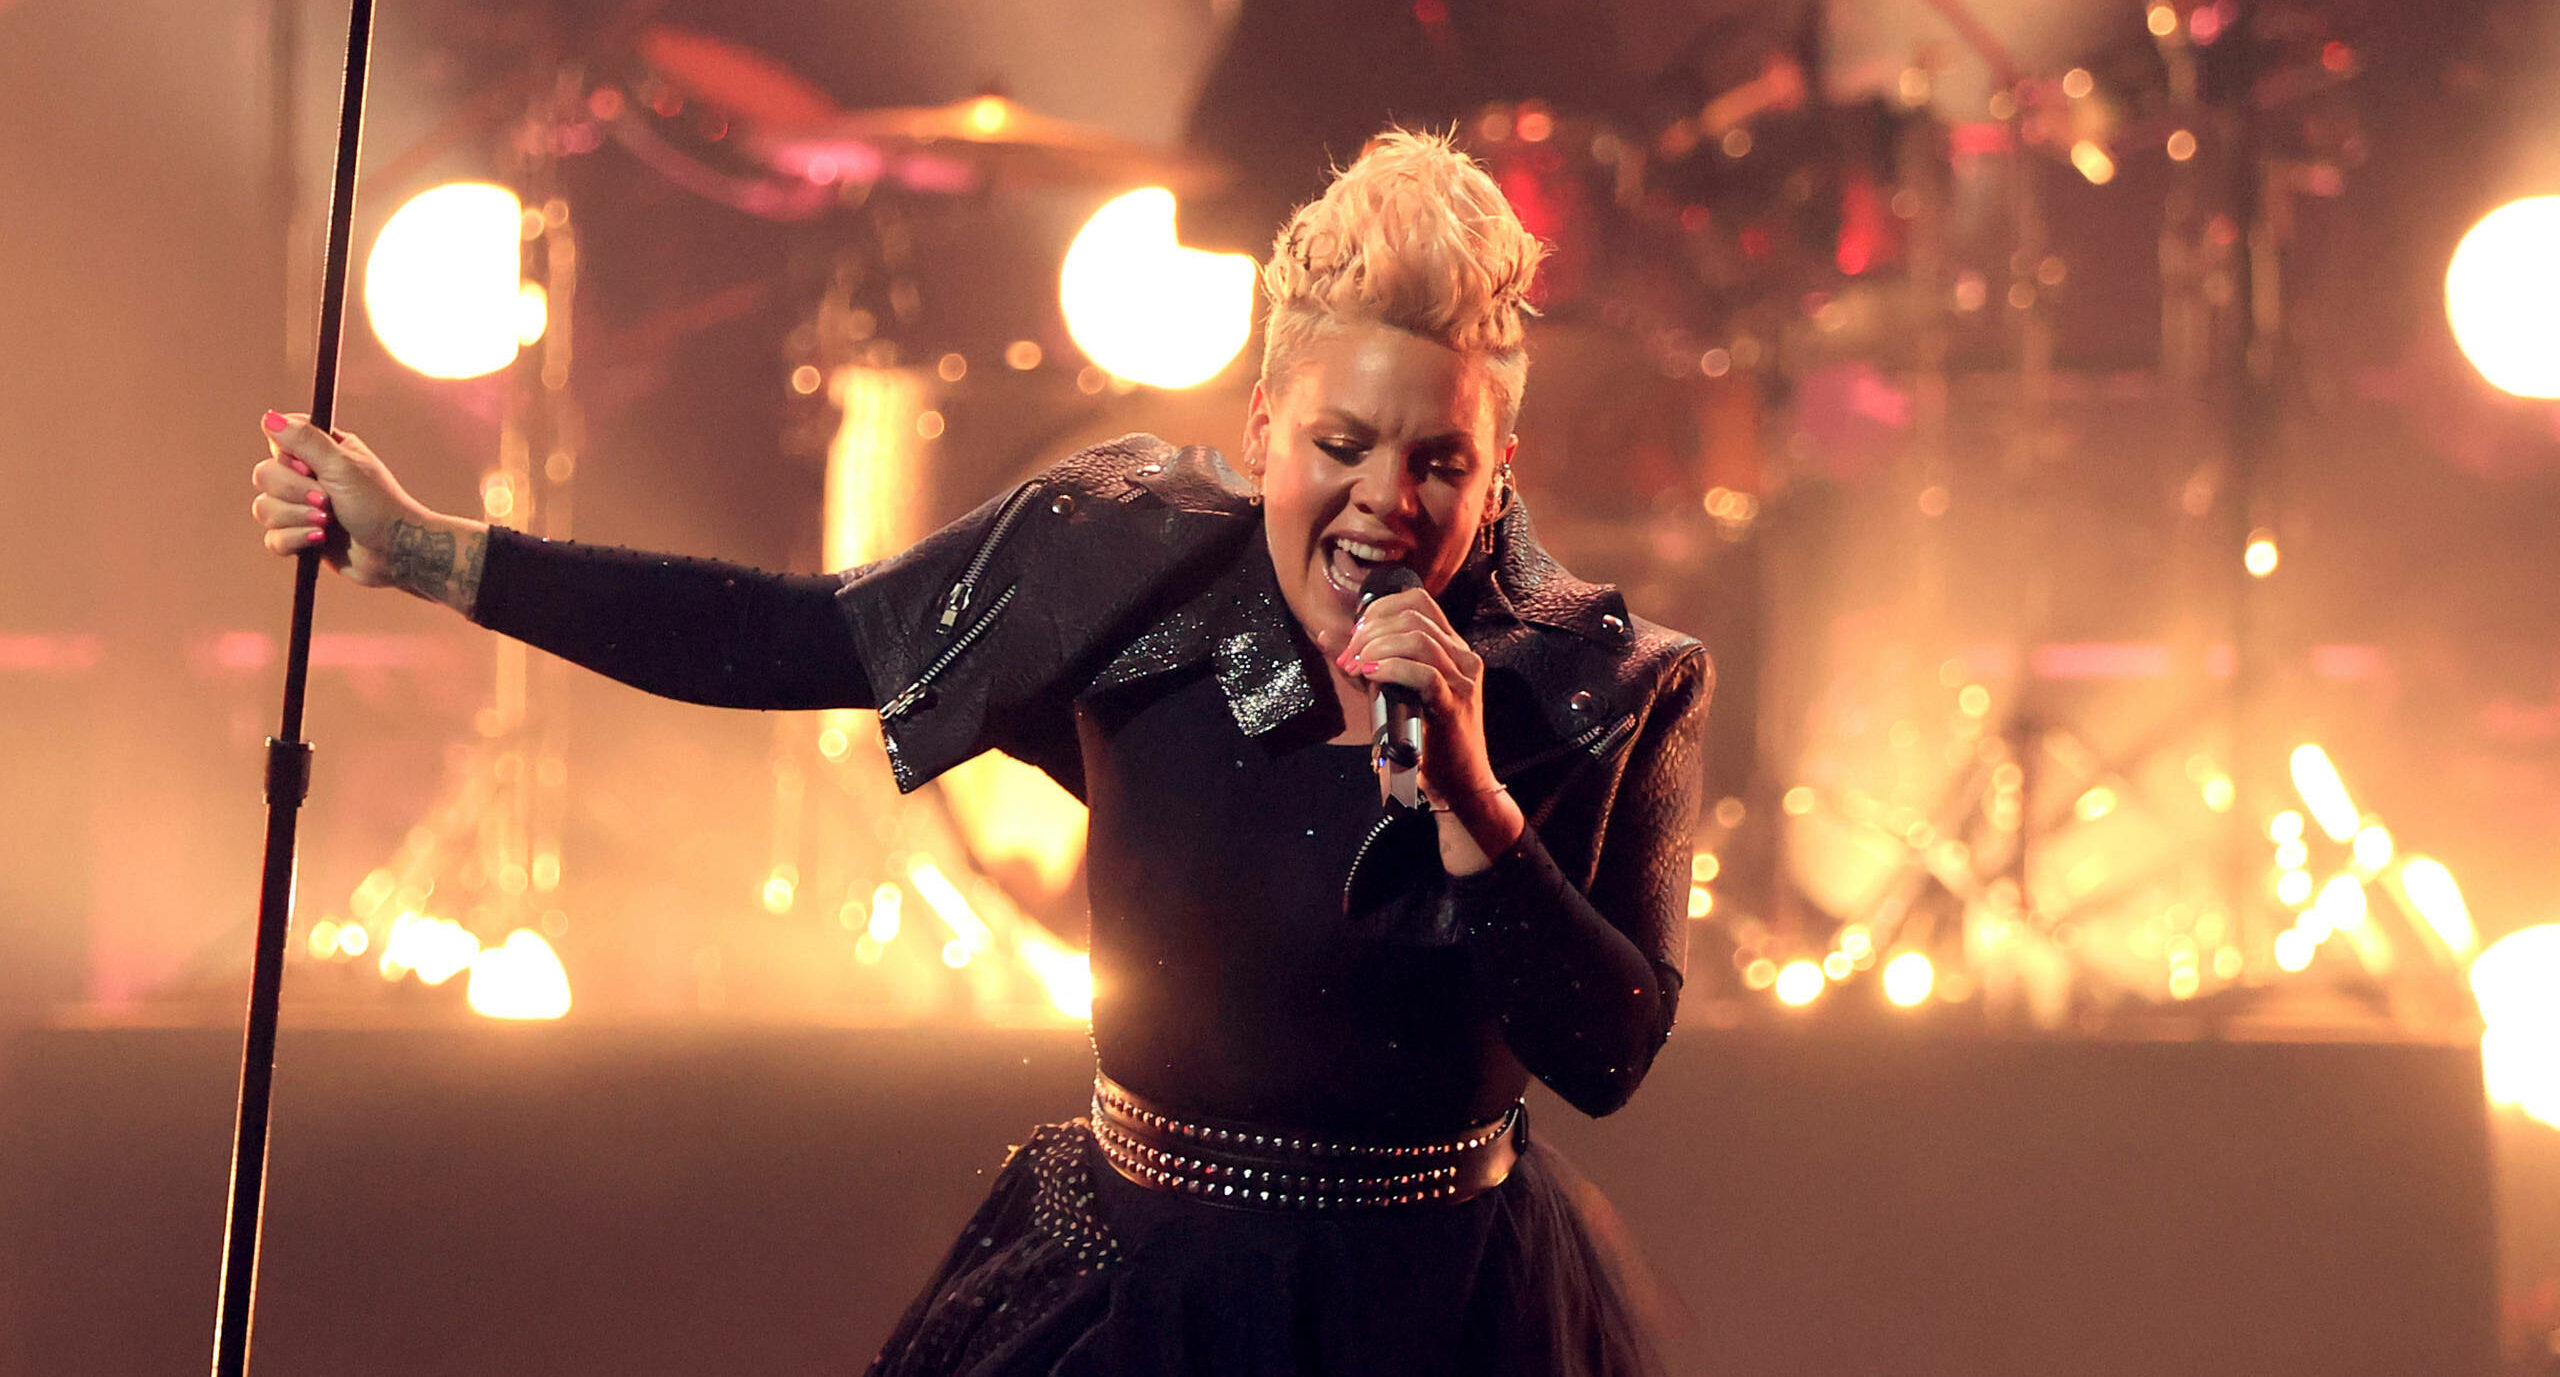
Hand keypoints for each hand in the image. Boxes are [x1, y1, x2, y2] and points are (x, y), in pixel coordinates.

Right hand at [249, 411, 486, 611]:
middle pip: (264, 475)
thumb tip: (269, 417)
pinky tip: (319, 541)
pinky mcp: (301, 537)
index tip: (309, 467)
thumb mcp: (343, 466)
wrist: (396, 553)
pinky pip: (273, 538)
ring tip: (327, 523)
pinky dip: (295, 540)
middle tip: (326, 500)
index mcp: (322, 451)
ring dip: (295, 517)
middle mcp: (309, 476)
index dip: (287, 456)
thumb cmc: (378, 505)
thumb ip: (306, 441)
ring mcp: (302, 508)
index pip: (279, 439)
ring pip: (264, 509)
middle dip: (293, 492)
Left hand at [1337, 588, 1523, 867]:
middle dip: (1370, 632)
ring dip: (1376, 649)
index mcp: (1452, 647)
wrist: (1459, 784)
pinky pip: (1423, 673)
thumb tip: (1325, 636)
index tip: (1355, 635)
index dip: (1379, 609)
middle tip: (1348, 657)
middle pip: (1413, 616)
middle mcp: (1463, 657)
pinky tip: (1371, 677)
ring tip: (1357, 668)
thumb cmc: (1425, 740)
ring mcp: (1463, 679)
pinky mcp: (1455, 704)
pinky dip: (1391, 669)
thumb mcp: (1389, 692)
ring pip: (1417, 640)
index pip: (1418, 601)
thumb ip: (1361, 663)